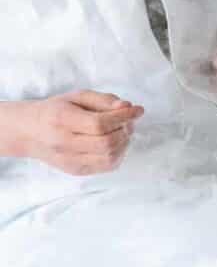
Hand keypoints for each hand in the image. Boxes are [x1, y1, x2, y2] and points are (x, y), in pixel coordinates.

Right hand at [0, 91, 142, 175]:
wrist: (29, 132)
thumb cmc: (57, 110)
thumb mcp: (77, 97)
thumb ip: (104, 100)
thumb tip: (128, 106)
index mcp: (61, 120)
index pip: (99, 124)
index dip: (124, 117)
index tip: (138, 109)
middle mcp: (63, 143)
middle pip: (107, 142)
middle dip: (126, 129)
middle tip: (128, 120)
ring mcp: (69, 160)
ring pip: (109, 157)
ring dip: (125, 142)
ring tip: (122, 130)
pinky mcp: (76, 170)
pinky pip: (107, 166)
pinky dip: (119, 153)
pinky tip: (116, 142)